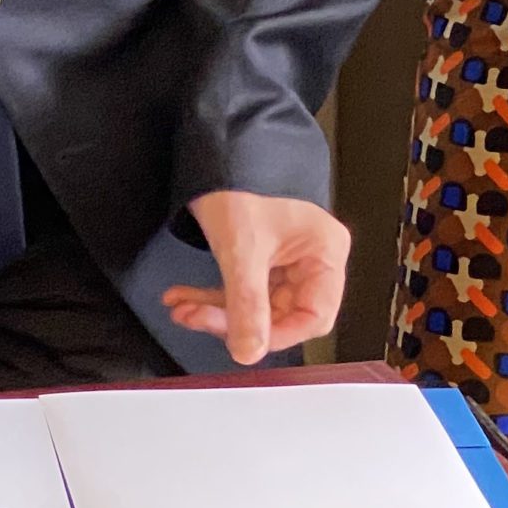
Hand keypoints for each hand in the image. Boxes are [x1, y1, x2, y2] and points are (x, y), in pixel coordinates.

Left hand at [161, 191, 350, 364]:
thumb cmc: (238, 186)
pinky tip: (183, 299)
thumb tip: (247, 353)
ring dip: (216, 311)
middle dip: (232, 319)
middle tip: (194, 318)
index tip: (242, 343)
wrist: (213, 154)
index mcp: (326, 252)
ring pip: (255, 304)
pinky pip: (242, 290)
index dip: (278, 335)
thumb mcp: (241, 249)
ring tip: (181, 309)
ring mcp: (288, 261)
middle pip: (280, 313)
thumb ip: (245, 304)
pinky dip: (212, 297)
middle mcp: (313, 259)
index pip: (314, 316)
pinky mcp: (262, 260)